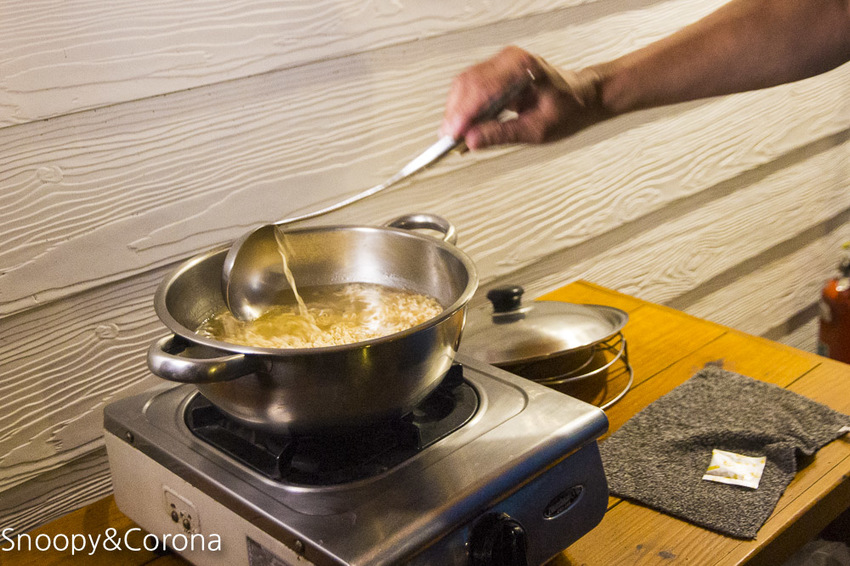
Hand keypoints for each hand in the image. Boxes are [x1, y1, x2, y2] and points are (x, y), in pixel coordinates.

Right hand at [440, 46, 609, 149]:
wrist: (581, 97)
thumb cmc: (568, 109)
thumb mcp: (538, 130)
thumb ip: (503, 134)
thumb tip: (473, 141)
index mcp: (523, 68)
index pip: (483, 87)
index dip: (464, 113)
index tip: (453, 134)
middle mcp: (509, 60)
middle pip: (468, 83)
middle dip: (455, 113)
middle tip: (448, 139)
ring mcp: (501, 63)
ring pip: (464, 84)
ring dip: (455, 111)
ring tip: (453, 136)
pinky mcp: (495, 73)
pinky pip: (470, 87)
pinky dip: (462, 107)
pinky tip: (461, 125)